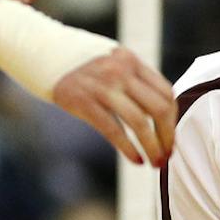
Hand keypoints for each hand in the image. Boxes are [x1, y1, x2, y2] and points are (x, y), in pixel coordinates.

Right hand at [50, 47, 174, 165]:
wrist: (47, 57)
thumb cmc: (86, 67)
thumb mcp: (114, 64)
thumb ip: (136, 82)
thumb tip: (161, 116)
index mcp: (132, 61)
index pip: (166, 92)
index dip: (172, 119)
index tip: (170, 136)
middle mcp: (121, 71)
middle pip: (159, 108)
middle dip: (167, 136)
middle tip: (167, 154)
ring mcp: (103, 87)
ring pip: (139, 123)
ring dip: (152, 147)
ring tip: (155, 162)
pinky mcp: (85, 103)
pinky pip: (114, 131)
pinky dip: (129, 149)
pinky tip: (136, 160)